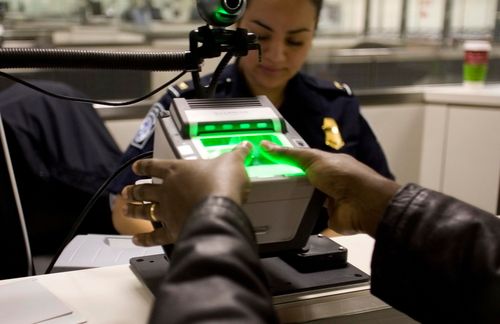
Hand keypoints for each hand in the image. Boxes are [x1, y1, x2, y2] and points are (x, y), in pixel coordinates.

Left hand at [121, 142, 251, 245]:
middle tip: (127, 192)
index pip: (154, 166)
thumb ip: (236, 155)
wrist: (219, 209)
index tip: (137, 168)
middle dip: (134, 190)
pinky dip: (144, 238)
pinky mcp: (172, 230)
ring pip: (144, 210)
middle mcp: (167, 190)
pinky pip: (154, 236)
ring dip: (133, 210)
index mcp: (177, 170)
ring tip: (125, 210)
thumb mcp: (232, 162)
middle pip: (144, 189)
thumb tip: (245, 147)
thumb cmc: (222, 184)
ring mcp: (167, 210)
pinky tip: (137, 239)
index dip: (143, 166)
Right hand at [261, 141, 400, 236]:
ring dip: (296, 199)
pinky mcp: (328, 217)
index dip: (286, 160)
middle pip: (303, 180)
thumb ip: (290, 154)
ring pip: (306, 198)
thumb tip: (269, 145)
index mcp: (327, 164)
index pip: (302, 159)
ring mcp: (329, 199)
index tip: (269, 161)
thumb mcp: (313, 159)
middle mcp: (329, 181)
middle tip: (268, 183)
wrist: (362, 204)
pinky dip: (303, 217)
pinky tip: (290, 216)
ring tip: (275, 199)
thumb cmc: (346, 177)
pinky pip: (311, 217)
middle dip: (289, 182)